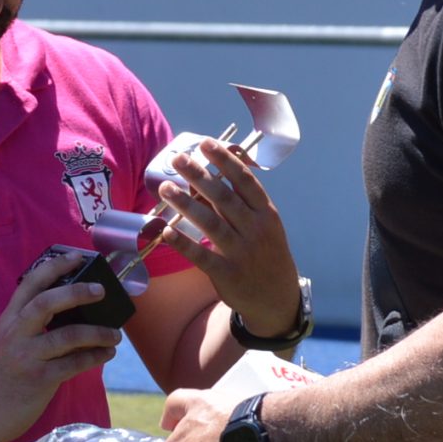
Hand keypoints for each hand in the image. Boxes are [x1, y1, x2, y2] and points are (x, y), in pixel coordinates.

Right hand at [0, 251, 122, 441]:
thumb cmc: (5, 372)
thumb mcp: (10, 339)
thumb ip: (32, 322)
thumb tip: (75, 306)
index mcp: (9, 319)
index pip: (30, 283)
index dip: (54, 266)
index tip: (76, 257)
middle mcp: (16, 333)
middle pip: (47, 303)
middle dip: (77, 292)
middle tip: (101, 290)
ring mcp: (27, 356)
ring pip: (67, 336)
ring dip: (97, 332)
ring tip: (115, 335)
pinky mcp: (39, 379)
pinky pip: (74, 364)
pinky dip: (94, 357)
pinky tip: (106, 353)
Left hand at [156, 139, 302, 338]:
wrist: (277, 298)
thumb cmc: (265, 253)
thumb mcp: (263, 226)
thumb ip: (239, 203)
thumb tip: (207, 176)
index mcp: (266, 213)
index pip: (245, 181)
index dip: (225, 160)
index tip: (206, 143)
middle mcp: (255, 230)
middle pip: (224, 197)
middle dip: (199, 175)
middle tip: (178, 159)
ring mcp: (241, 252)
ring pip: (210, 223)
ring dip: (186, 204)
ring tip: (165, 188)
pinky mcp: (227, 274)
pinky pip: (201, 256)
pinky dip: (183, 243)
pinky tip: (166, 231)